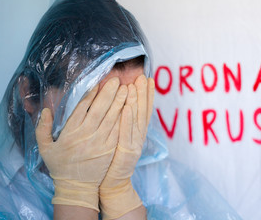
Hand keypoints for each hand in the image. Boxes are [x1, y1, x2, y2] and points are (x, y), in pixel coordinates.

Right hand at [36, 77, 126, 211]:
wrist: (77, 187)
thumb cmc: (60, 166)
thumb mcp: (45, 149)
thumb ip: (42, 129)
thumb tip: (46, 110)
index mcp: (71, 133)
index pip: (82, 108)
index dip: (90, 93)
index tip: (97, 82)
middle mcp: (87, 135)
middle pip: (100, 109)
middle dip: (108, 93)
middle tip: (115, 80)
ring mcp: (101, 142)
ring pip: (112, 118)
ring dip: (119, 102)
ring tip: (125, 88)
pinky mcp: (110, 149)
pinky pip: (118, 129)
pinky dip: (124, 117)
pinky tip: (128, 107)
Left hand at [100, 75, 154, 218]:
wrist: (113, 184)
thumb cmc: (112, 158)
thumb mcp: (119, 138)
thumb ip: (122, 122)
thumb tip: (121, 103)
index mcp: (136, 132)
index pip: (144, 110)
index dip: (147, 95)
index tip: (148, 79)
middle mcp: (138, 136)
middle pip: (143, 112)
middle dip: (143, 94)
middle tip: (143, 77)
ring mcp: (133, 144)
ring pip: (136, 120)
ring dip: (136, 102)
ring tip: (135, 86)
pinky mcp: (124, 153)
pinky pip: (126, 134)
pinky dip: (127, 120)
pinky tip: (126, 107)